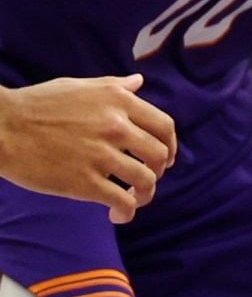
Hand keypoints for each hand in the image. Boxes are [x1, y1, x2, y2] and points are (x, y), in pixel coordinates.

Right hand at [0, 75, 175, 221]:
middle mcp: (114, 125)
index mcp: (116, 100)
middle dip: (158, 172)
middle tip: (144, 179)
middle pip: (160, 156)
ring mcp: (100, 154)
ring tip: (131, 198)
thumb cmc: (35, 105)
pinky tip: (116, 215)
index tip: (165, 159)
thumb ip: (112, 87)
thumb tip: (139, 82)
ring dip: (144, 196)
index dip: (170, 146)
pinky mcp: (85, 182)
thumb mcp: (76, 87)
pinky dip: (126, 213)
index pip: (164, 126)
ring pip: (146, 182)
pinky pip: (123, 203)